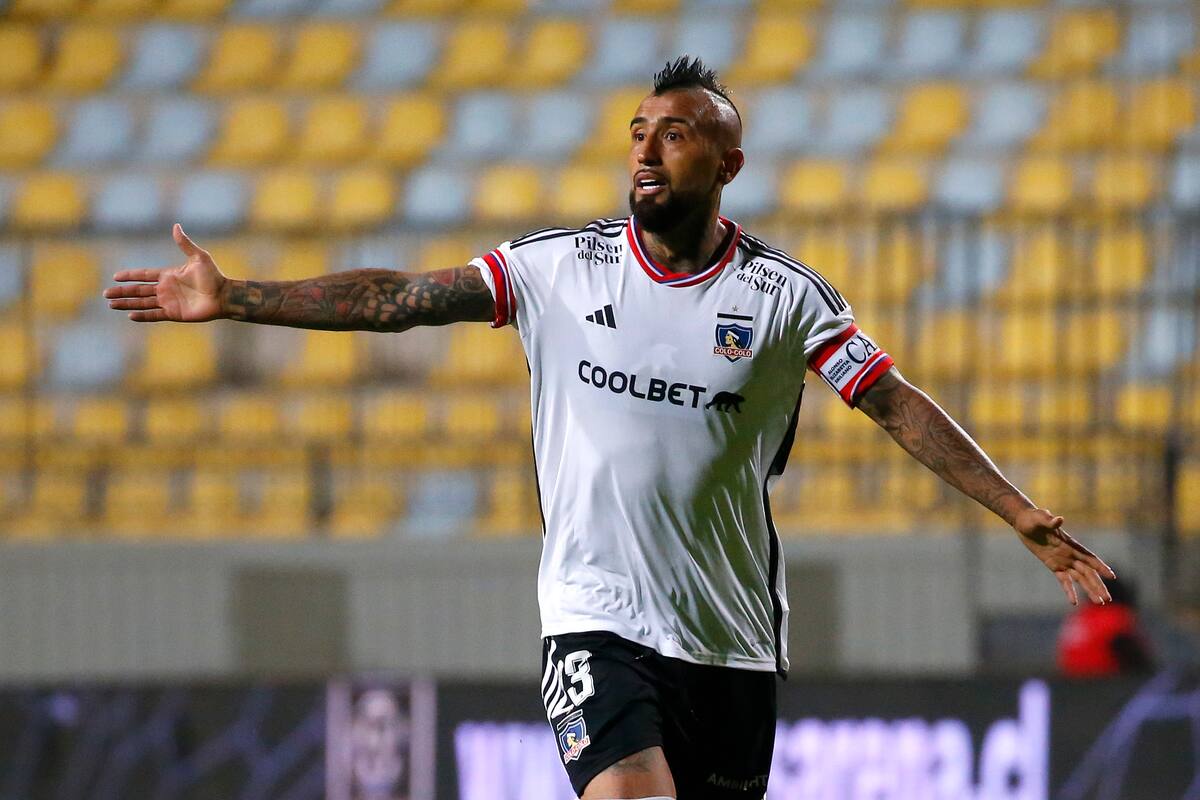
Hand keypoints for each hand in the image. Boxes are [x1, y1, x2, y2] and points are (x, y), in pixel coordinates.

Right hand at [103, 224, 227, 321]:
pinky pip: (154, 315)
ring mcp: (169, 302)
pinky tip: (130, 315)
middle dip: (122, 292)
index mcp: (169, 275)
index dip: (130, 276)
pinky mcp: (174, 313)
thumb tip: (176, 226)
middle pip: (138, 290)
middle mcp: (166, 289)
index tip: (116, 276)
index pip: (144, 275)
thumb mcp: (199, 257)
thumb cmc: (214, 276)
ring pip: (142, 303)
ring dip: (127, 304)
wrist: (224, 296)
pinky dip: (143, 315)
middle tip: (106, 294)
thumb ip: (185, 244)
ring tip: (112, 305)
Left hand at [1014, 507, 1115, 605]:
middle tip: (1108, 599)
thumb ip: (1050, 521)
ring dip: (1090, 590)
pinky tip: (1074, 602)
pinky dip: (1069, 591)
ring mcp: (1063, 561)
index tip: (1112, 577)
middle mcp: (1070, 554)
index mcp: (1070, 544)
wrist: (1023, 522)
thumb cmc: (1033, 518)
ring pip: (1080, 579)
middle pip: (1088, 573)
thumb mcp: (1040, 518)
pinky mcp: (1053, 566)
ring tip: (1099, 602)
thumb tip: (1059, 519)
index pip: (1089, 558)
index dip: (1100, 567)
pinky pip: (1064, 580)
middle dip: (1098, 585)